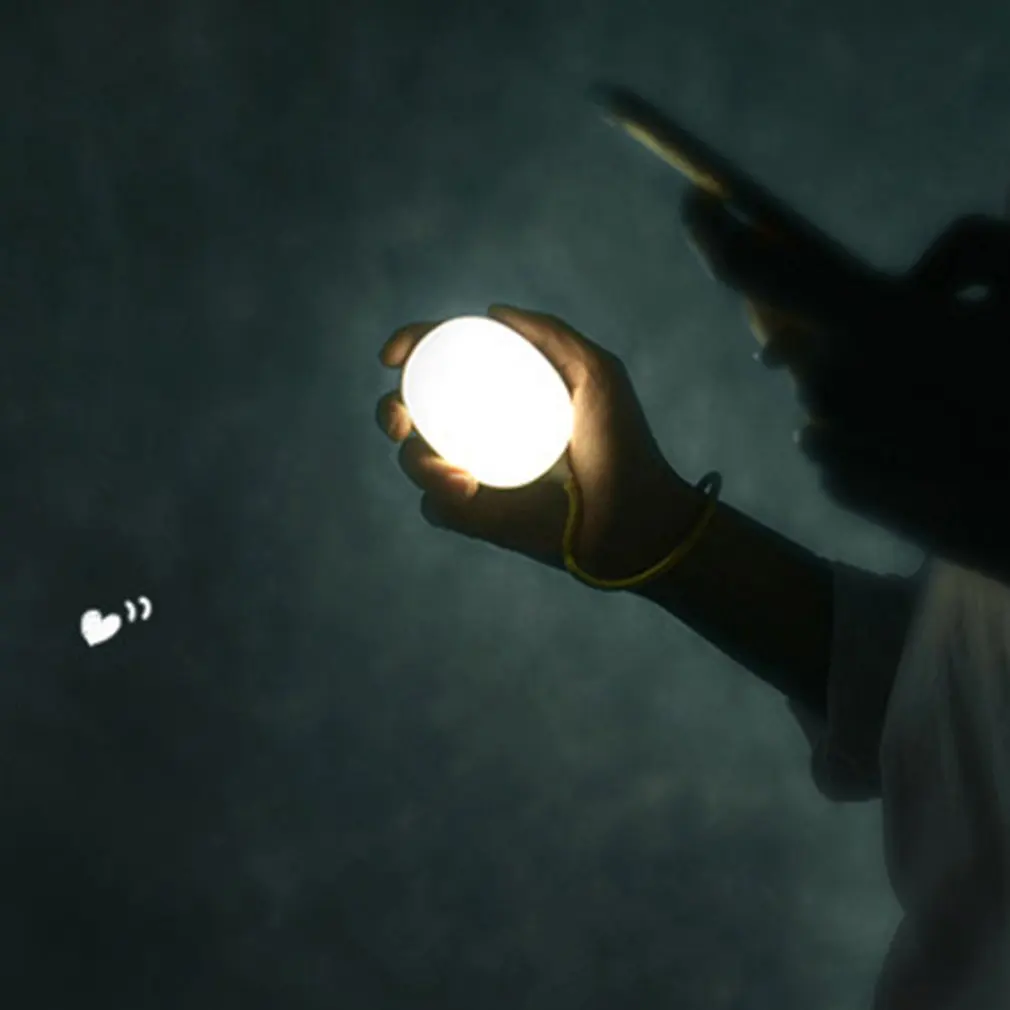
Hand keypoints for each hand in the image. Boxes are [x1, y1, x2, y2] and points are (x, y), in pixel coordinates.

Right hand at [376, 305, 692, 579]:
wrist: (634, 518)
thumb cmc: (624, 444)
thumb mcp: (597, 374)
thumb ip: (551, 335)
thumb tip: (491, 313)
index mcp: (501, 390)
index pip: (441, 362)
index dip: (410, 350)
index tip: (395, 356)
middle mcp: (478, 429)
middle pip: (411, 412)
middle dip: (389, 409)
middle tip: (401, 420)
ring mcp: (473, 473)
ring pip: (414, 459)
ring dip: (419, 462)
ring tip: (463, 478)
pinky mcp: (475, 516)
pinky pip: (434, 505)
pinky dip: (441, 496)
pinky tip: (470, 492)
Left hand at [682, 187, 1009, 580]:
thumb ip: (969, 250)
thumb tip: (913, 282)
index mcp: (873, 319)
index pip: (753, 267)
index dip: (716, 231)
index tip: (696, 202)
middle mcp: (832, 380)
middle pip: (802, 338)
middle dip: (844, 332)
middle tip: (914, 343)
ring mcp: (834, 441)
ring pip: (822, 392)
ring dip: (863, 387)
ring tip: (940, 406)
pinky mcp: (843, 488)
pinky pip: (836, 442)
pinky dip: (869, 436)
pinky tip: (929, 450)